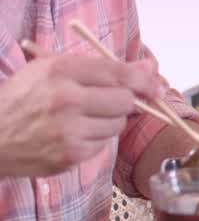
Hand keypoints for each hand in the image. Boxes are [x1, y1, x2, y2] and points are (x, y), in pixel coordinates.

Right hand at [0, 55, 161, 176]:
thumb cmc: (23, 99)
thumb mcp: (52, 70)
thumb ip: (102, 67)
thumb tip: (149, 66)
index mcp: (60, 70)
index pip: (117, 72)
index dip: (143, 79)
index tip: (154, 84)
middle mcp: (66, 98)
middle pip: (125, 100)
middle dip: (124, 102)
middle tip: (109, 103)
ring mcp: (68, 129)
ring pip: (117, 125)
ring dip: (109, 122)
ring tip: (82, 119)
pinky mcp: (69, 154)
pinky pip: (103, 144)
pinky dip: (94, 140)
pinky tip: (72, 135)